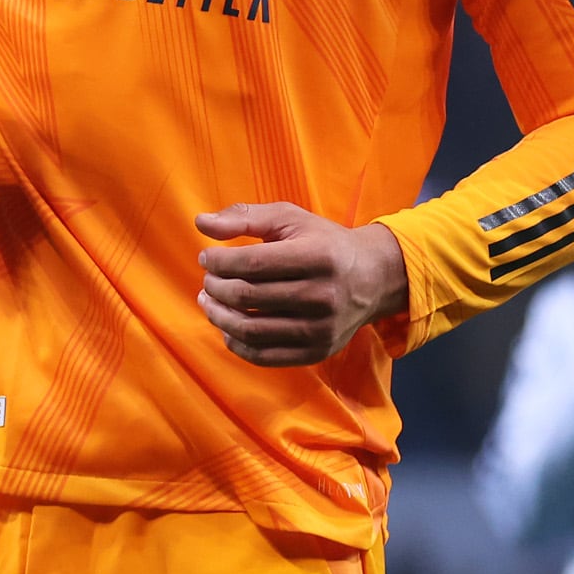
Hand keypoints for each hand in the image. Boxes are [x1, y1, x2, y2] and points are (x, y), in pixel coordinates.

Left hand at [195, 203, 410, 366]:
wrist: (372, 278)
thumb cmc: (323, 243)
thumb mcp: (290, 219)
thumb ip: (245, 217)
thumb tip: (201, 222)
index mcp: (318, 256)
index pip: (253, 264)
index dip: (220, 262)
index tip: (206, 258)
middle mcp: (323, 296)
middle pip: (249, 297)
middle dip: (216, 287)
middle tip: (208, 280)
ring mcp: (321, 329)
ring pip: (252, 330)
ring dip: (219, 317)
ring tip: (209, 302)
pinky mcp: (318, 352)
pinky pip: (265, 356)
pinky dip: (238, 345)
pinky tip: (227, 329)